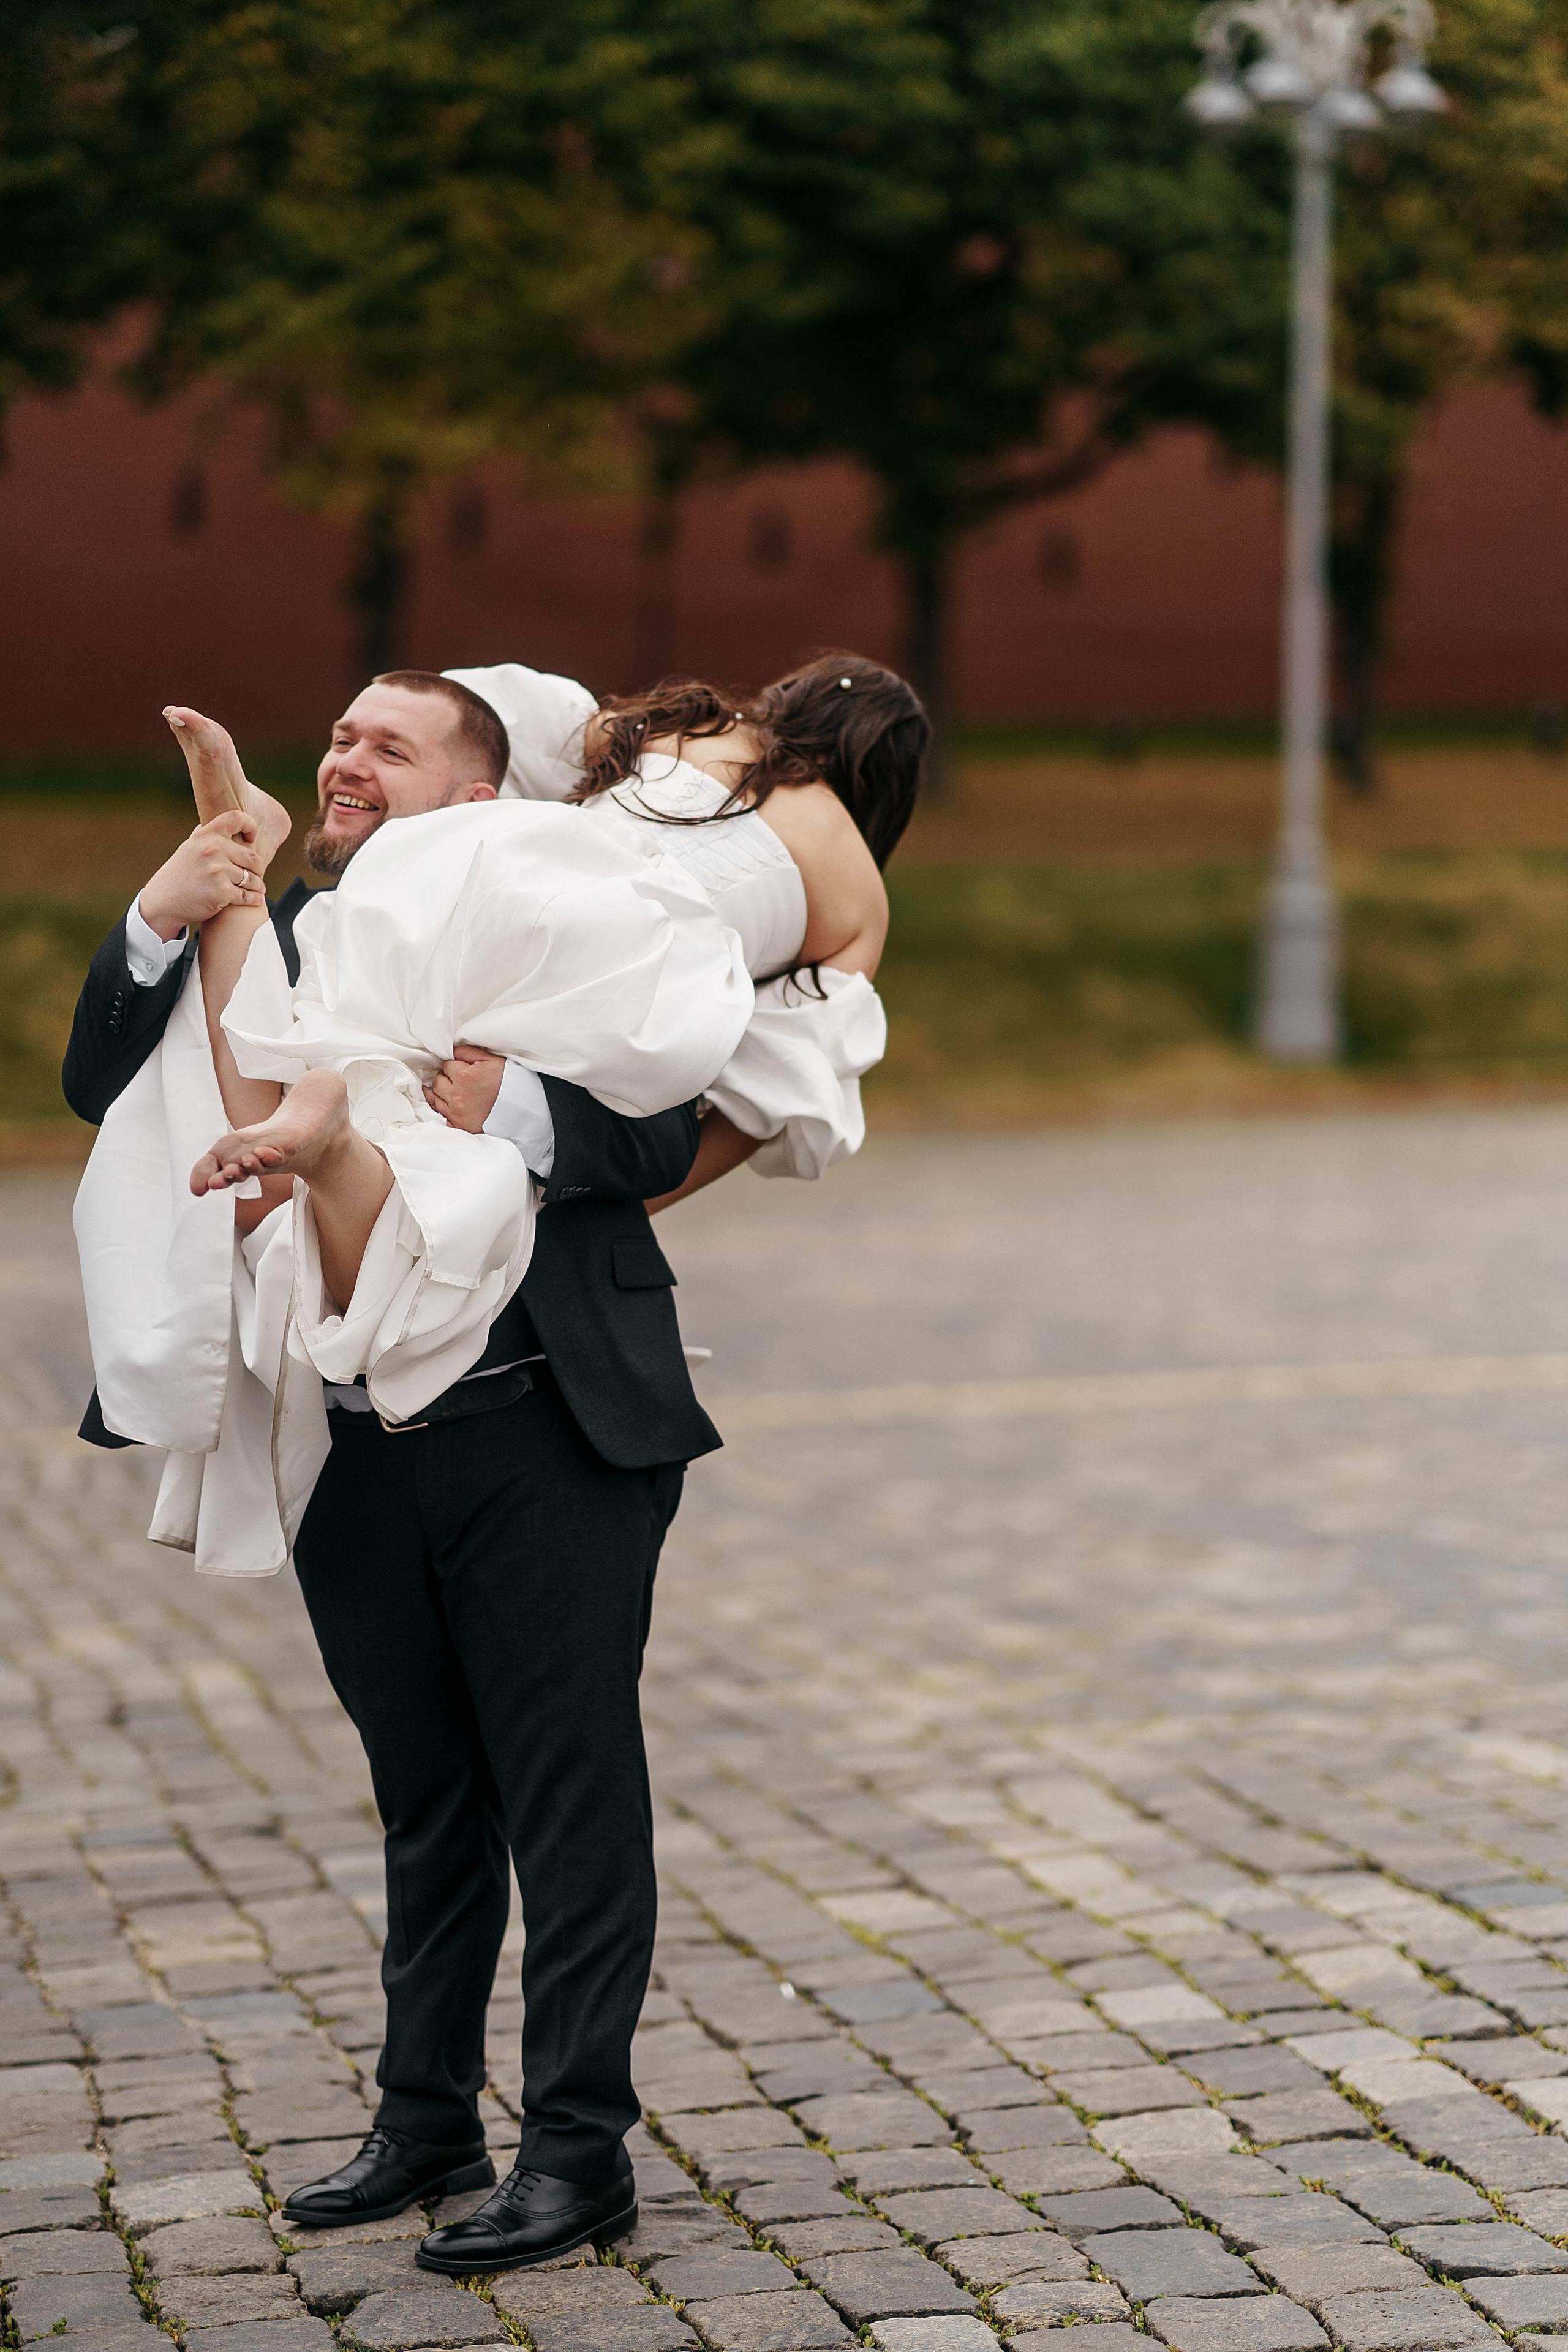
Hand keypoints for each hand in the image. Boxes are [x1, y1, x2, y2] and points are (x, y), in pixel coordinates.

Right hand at [138, 811, 267, 940]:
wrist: (163, 902)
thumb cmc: (179, 875)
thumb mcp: (189, 848)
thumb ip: (207, 836)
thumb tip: (226, 823)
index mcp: (205, 835)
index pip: (236, 818)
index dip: (250, 826)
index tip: (251, 838)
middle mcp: (212, 849)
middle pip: (252, 857)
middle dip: (258, 868)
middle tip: (258, 874)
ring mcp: (218, 870)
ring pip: (251, 878)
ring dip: (258, 885)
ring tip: (259, 887)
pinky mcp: (222, 891)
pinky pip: (246, 895)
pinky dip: (253, 899)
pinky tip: (256, 899)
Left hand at [424, 1044, 505, 1132]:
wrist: (522, 1108)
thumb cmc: (509, 1082)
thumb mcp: (492, 1060)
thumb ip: (468, 1052)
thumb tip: (451, 1051)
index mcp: (464, 1076)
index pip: (446, 1066)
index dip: (454, 1065)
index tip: (461, 1068)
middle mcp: (457, 1095)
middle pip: (437, 1082)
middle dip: (445, 1078)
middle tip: (456, 1078)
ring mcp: (456, 1112)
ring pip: (435, 1098)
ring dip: (441, 1092)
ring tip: (451, 1089)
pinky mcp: (459, 1125)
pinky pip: (441, 1115)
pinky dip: (443, 1108)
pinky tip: (446, 1103)